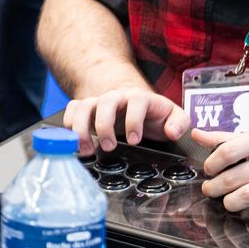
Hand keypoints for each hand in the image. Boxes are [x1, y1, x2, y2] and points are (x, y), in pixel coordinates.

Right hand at [62, 86, 188, 153]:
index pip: (136, 103)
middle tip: (108, 147)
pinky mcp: (87, 108)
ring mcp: (100, 102)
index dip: (134, 121)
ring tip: (85, 150)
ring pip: (84, 105)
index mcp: (140, 98)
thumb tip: (172, 132)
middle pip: (106, 102)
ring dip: (81, 127)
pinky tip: (73, 140)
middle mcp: (117, 97)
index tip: (134, 141)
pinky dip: (68, 123)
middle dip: (104, 125)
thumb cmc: (154, 113)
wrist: (136, 103)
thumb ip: (179, 122)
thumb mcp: (173, 115)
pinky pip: (72, 108)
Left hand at [195, 124, 248, 217]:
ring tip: (226, 200)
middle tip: (210, 189)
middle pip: (234, 178)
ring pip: (248, 198)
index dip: (211, 164)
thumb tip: (198, 135)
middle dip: (214, 188)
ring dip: (230, 202)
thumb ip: (229, 137)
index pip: (229, 152)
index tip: (209, 170)